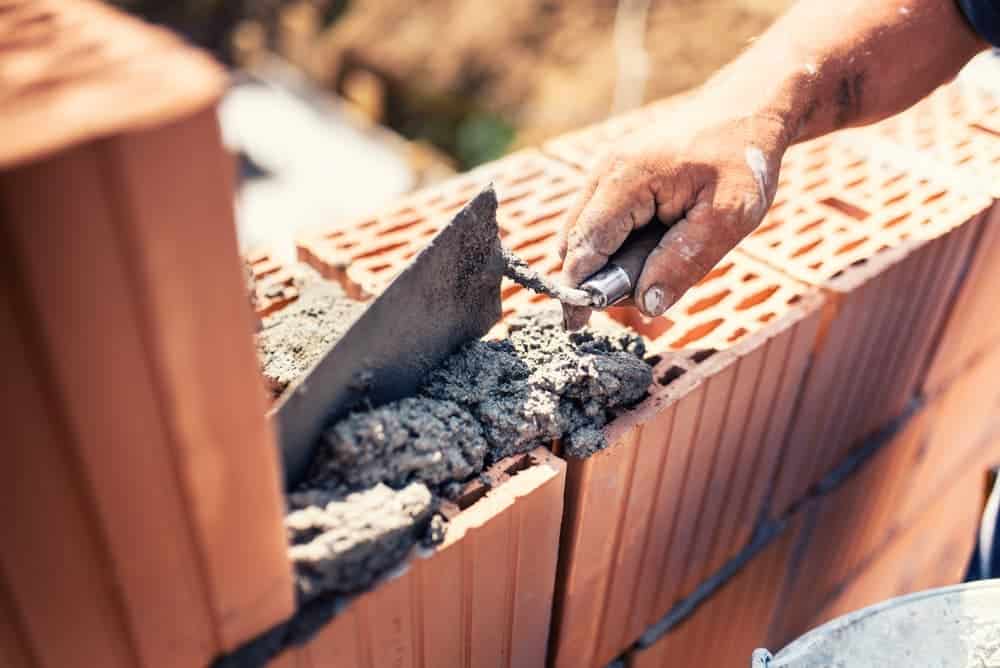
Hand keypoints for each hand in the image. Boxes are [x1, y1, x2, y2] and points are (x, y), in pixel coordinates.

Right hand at [558, 103, 789, 329]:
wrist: (747, 109)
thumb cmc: (743, 160)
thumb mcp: (730, 217)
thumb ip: (685, 261)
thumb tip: (646, 304)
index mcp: (627, 179)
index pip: (585, 246)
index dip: (579, 289)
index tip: (577, 326)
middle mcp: (605, 172)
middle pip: (574, 243)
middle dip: (594, 278)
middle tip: (639, 295)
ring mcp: (605, 171)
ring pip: (582, 233)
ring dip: (605, 262)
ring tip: (655, 266)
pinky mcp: (613, 176)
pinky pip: (598, 221)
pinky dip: (614, 245)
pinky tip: (653, 246)